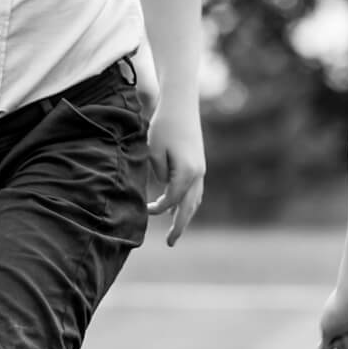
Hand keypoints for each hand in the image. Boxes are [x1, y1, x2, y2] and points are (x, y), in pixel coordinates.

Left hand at [145, 103, 205, 246]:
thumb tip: (164, 187)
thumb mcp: (153, 151)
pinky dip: (189, 202)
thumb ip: (158, 174)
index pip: (171, 201)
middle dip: (180, 226)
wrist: (180, 104)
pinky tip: (180, 207)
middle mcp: (198, 173)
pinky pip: (196, 190)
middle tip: (171, 243)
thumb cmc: (164, 126)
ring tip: (176, 230)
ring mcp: (201, 169)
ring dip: (186, 215)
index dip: (157, 209)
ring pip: (195, 200)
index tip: (145, 210)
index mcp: (187, 173)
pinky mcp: (199, 163)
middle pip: (189, 207)